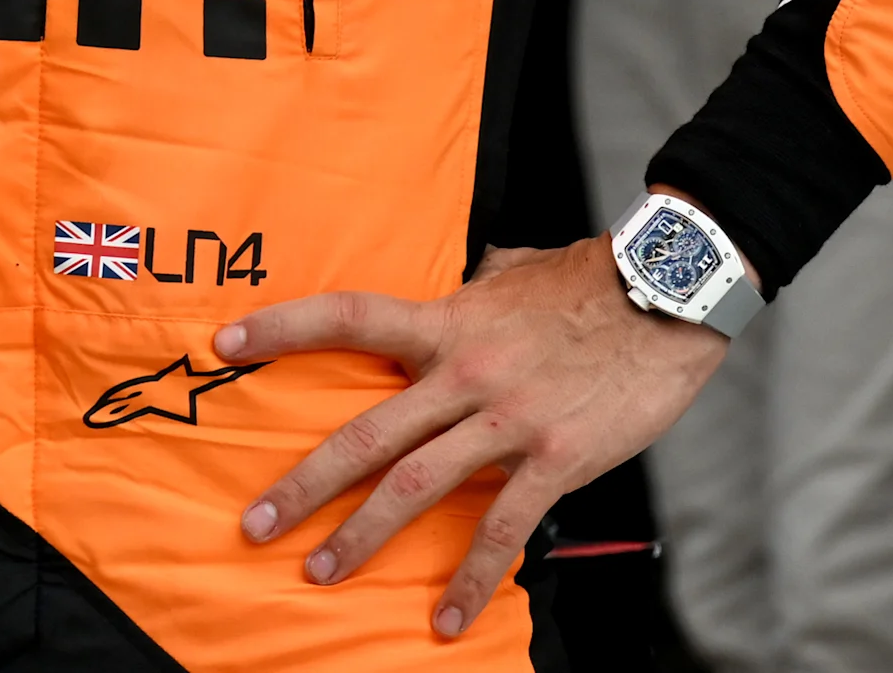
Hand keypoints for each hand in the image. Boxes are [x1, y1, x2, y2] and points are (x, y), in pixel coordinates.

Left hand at [220, 238, 729, 637]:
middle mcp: (463, 370)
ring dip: (364, 535)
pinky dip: (471, 578)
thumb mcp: (512, 272)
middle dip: (305, 483)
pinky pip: (502, 529)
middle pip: (366, 431)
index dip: (281, 327)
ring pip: (416, 485)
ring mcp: (507, 417)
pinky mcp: (554, 457)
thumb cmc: (590, 281)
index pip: (346, 317)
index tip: (224, 342)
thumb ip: (473, 289)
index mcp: (446, 321)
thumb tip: (467, 283)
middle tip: (255, 523)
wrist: (668, 293)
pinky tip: (447, 619)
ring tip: (322, 572)